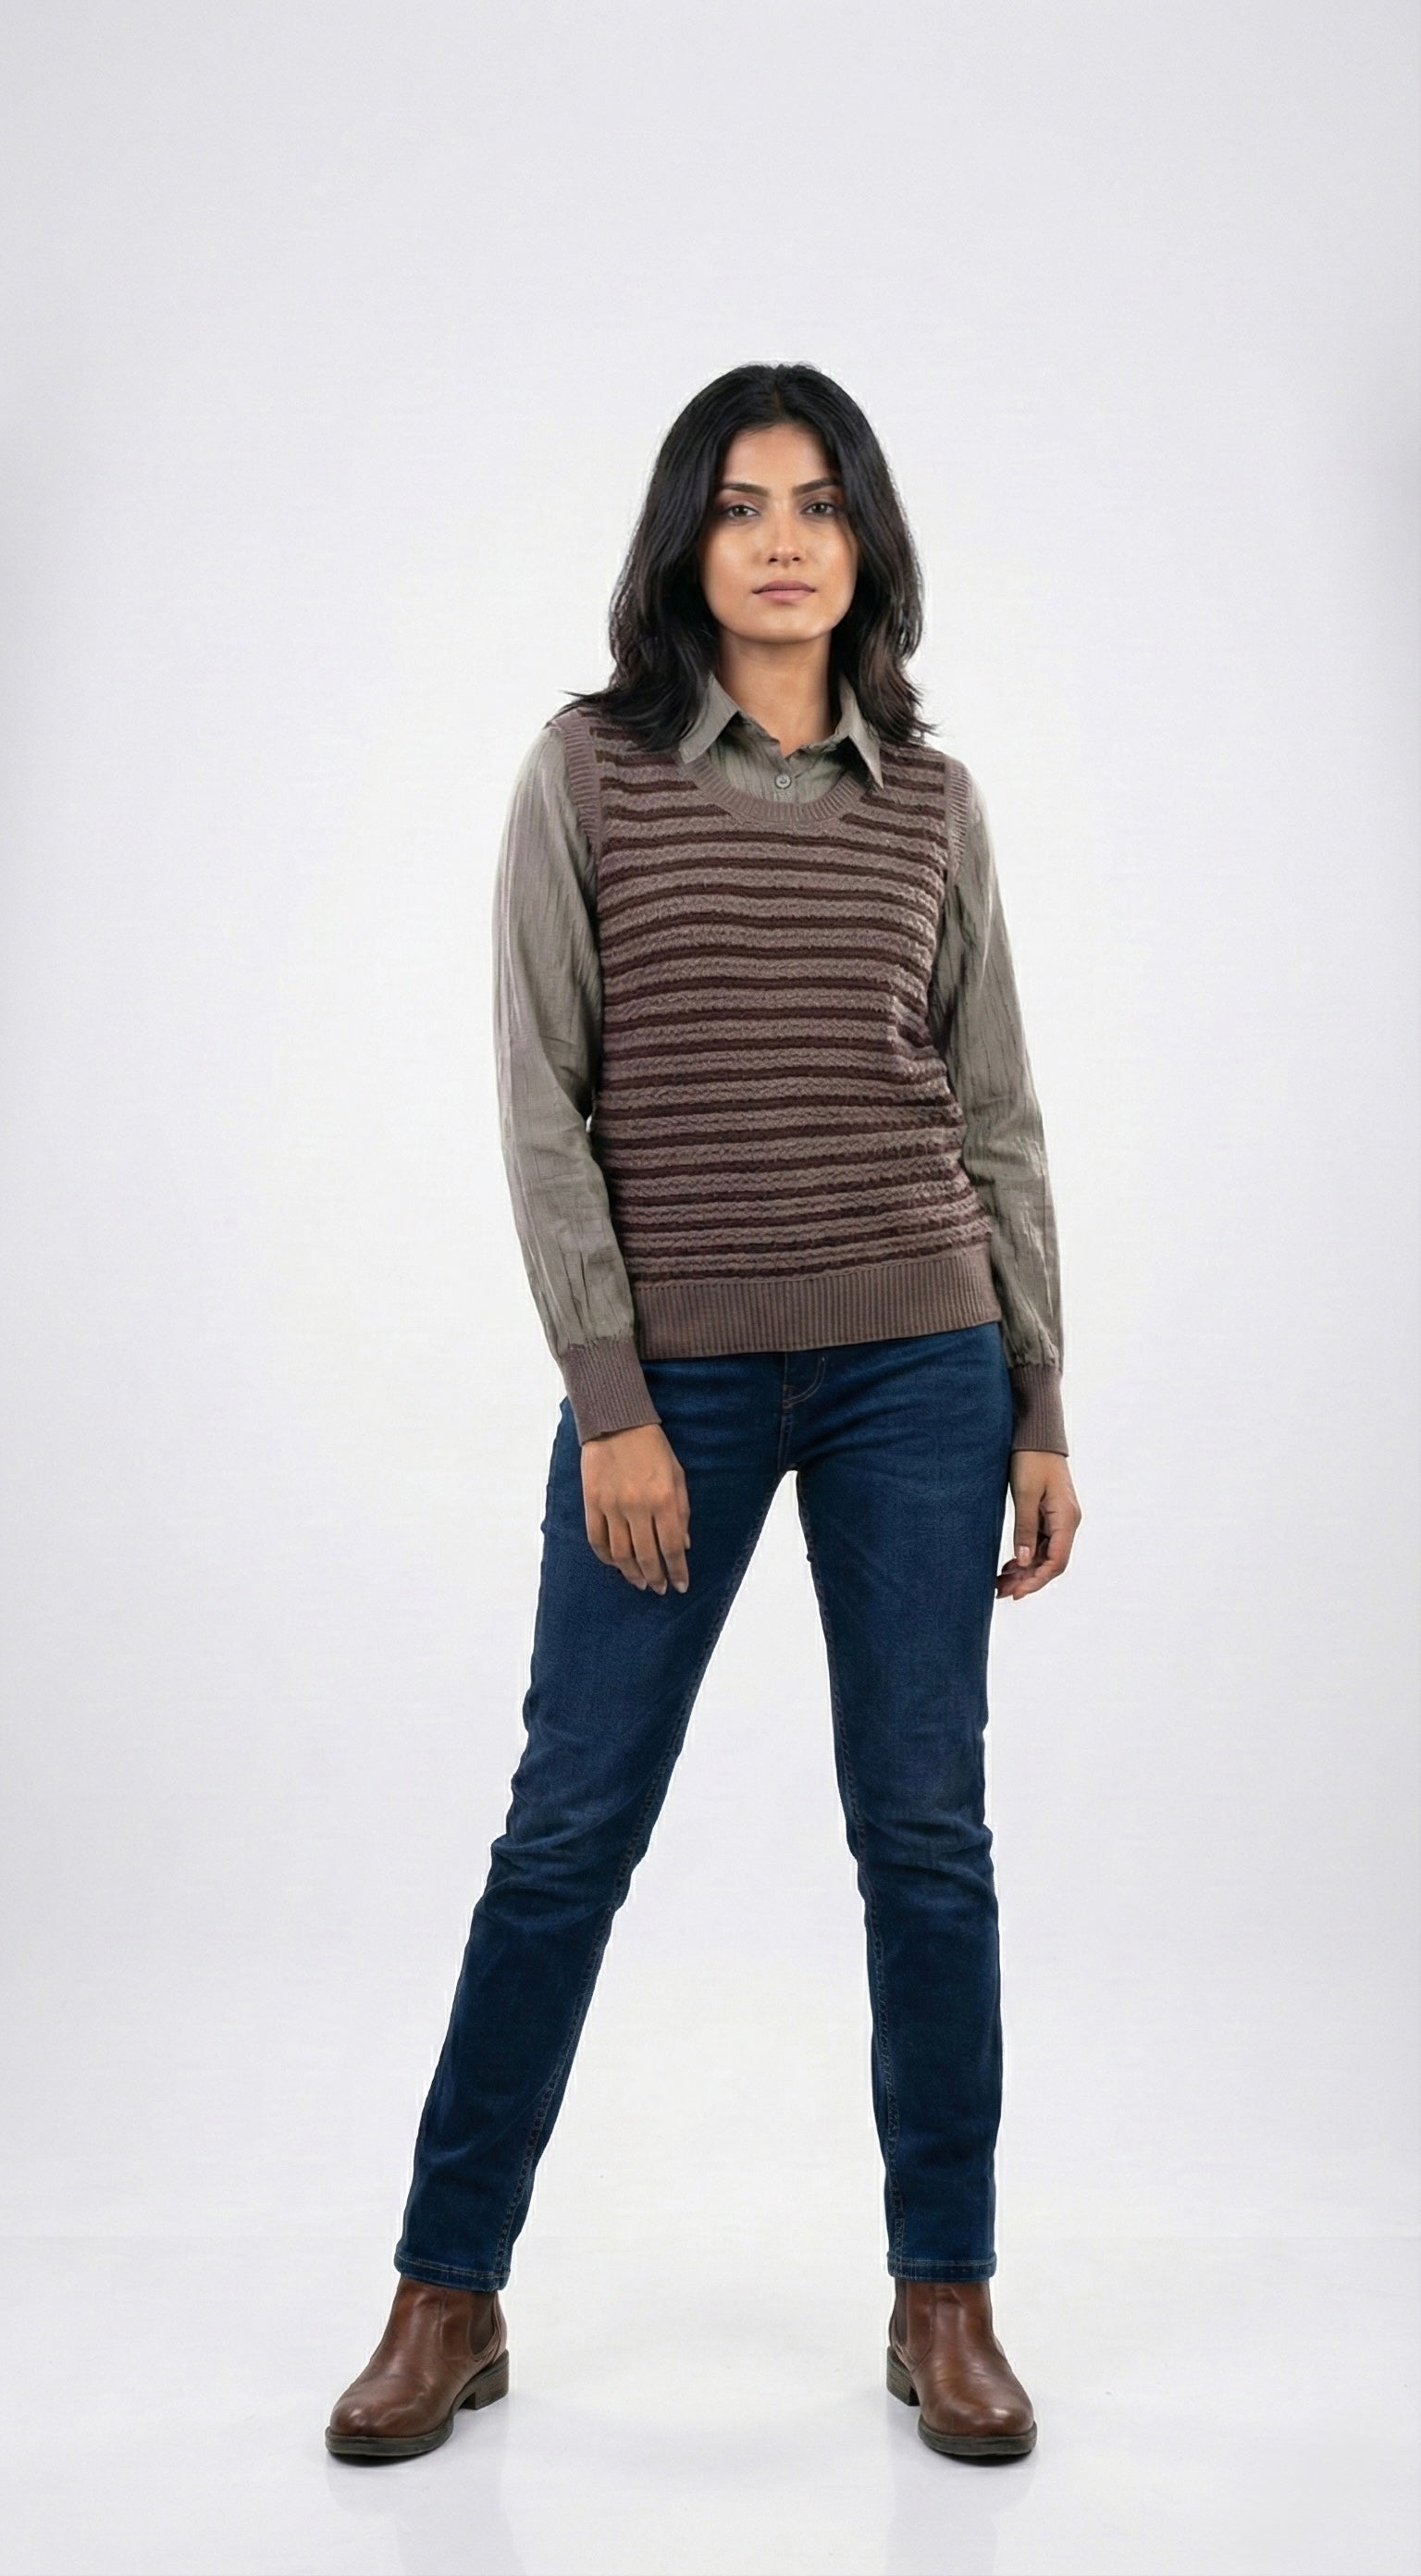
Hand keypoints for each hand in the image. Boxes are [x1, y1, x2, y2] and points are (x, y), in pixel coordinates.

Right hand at [581, 1422, 690, 1593]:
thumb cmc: (653, 1448)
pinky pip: (597, 1539)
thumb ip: (682, 1511)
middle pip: (647, 1555)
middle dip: (656, 1577)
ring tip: (640, 1582)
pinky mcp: (592, 1502)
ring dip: (631, 1573)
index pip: (672, 1546)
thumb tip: (685, 1545)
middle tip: (659, 1588)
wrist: (616, 1422)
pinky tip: (616, 1564)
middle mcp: (638, 1506)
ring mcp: (612, 1506)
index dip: (678, 1570)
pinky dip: (606, 1557)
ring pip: (621, 1553)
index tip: (680, 1585)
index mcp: (664, 1499)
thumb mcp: (677, 1476)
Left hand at [997, 1451, 1080, 1600]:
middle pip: (1051, 1562)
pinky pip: (1041, 1543)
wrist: (1037, 1434)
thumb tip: (1024, 1561)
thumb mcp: (1025, 1493)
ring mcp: (1059, 1519)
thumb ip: (1025, 1527)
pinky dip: (1026, 1556)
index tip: (1017, 1593)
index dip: (1037, 1580)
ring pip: (1044, 1554)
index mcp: (1066, 1518)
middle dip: (1028, 1580)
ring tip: (1000, 1583)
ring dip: (1025, 1570)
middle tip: (1001, 1592)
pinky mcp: (1049, 1514)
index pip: (1056, 1561)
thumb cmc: (1031, 1458)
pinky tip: (1009, 1565)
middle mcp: (1067, 1522)